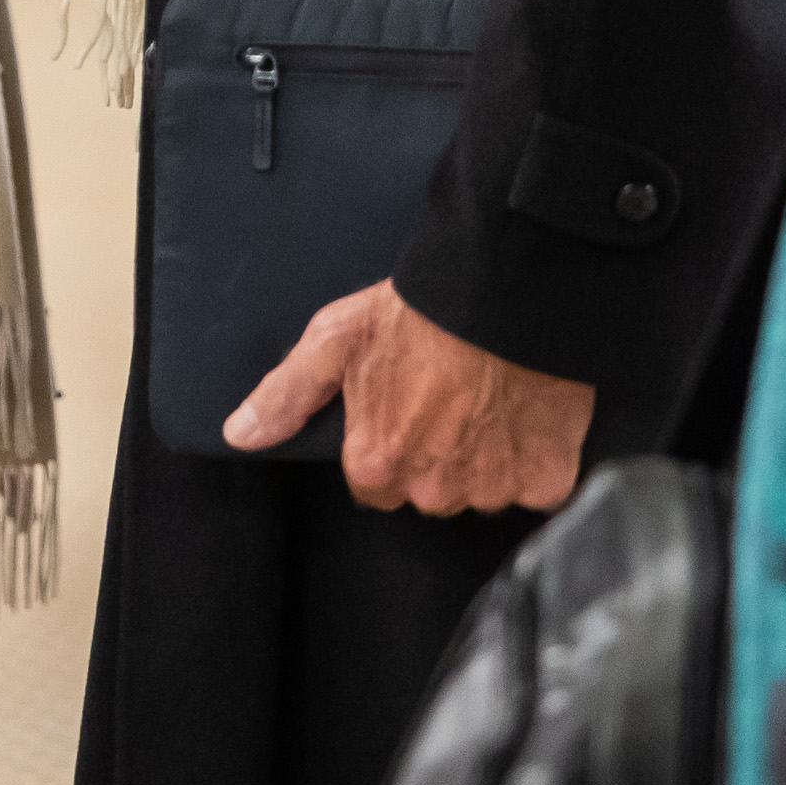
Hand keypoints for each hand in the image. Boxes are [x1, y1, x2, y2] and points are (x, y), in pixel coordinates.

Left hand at [224, 277, 592, 515]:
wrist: (504, 293)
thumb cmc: (415, 314)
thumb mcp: (335, 340)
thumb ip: (286, 395)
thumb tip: (239, 435)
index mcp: (378, 464)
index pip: (374, 483)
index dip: (388, 444)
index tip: (404, 409)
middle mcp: (433, 491)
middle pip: (429, 490)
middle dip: (436, 456)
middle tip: (448, 397)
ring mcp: (493, 489)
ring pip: (483, 489)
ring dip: (486, 458)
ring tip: (489, 399)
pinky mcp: (546, 480)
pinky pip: (538, 485)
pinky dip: (535, 457)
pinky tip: (528, 412)